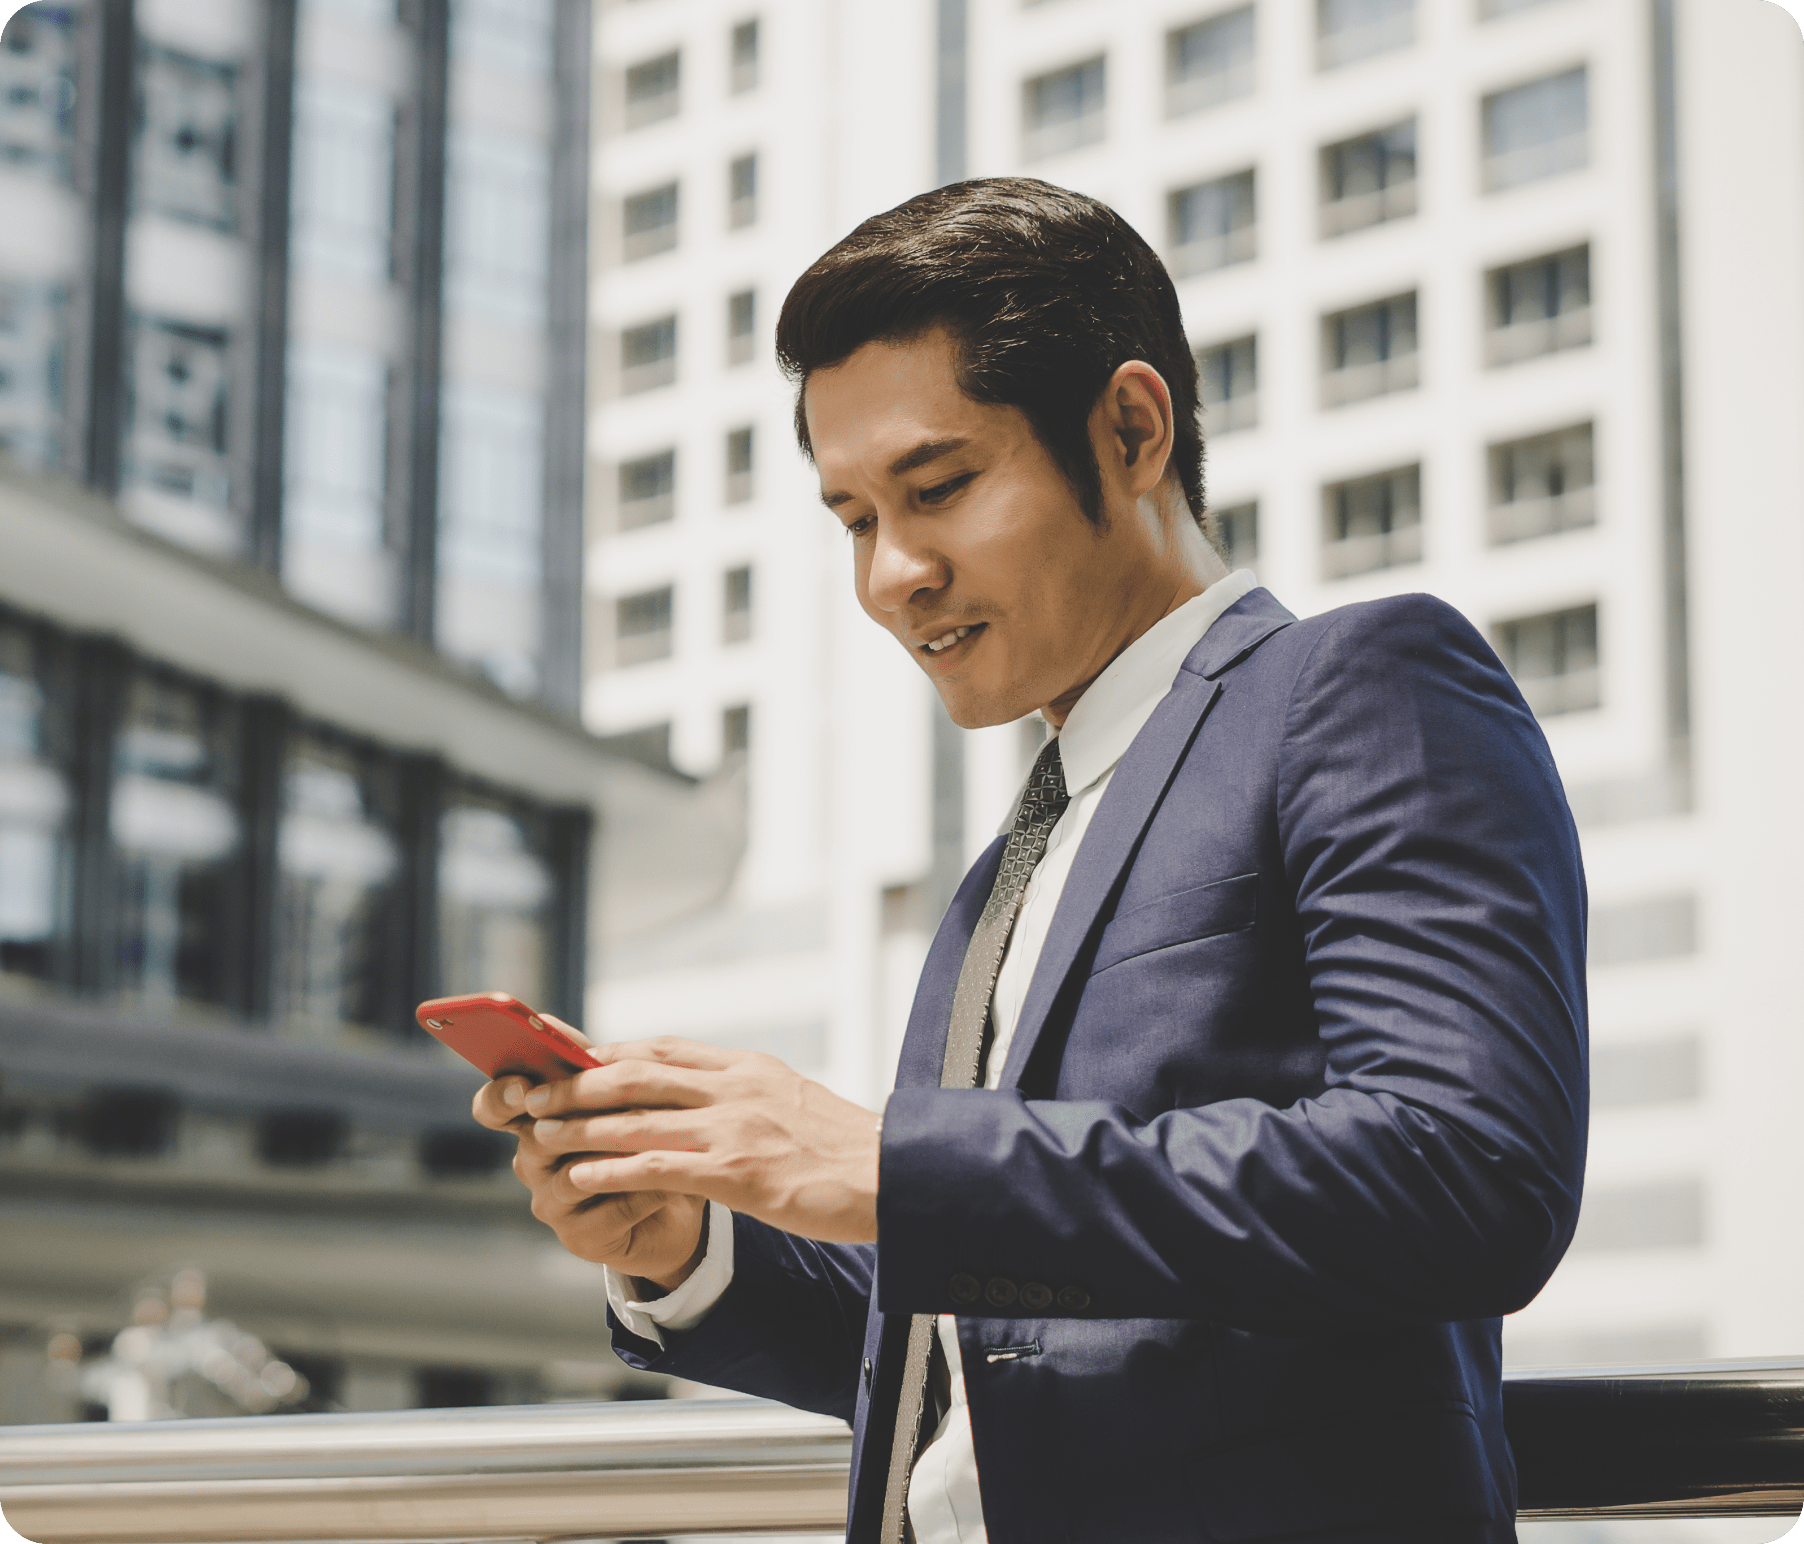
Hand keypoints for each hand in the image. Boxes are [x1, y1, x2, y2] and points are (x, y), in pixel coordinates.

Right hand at [472, 1058, 708, 1290]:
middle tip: (596, 1113)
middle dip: (567, 1124)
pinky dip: (644, 1192)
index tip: (522, 1086)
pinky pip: (609, 1211)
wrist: (677, 1197)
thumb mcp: (615, 1094)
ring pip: (572, 1177)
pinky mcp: (581, 1238)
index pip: (493, 1106)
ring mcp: (553, 1204)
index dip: (500, 1096)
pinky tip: (674, 1182)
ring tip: (656, 1143)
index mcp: (534, 1121)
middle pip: (534, 1141)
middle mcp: (533, 1163)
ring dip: (616, 1158)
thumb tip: (546, 1022)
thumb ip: (583, 1063)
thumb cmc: (641, 1134)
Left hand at [521, 1037, 880, 1244]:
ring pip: (636, 1117)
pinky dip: (611, 1168)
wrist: (895, 1176)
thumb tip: (705, 1096)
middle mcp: (735, 1089)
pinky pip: (657, 1166)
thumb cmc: (847, 1150)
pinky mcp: (737, 1172)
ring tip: (541, 1130)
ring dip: (581, 1123)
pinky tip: (580, 1175)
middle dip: (578, 1080)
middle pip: (637, 1073)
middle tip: (536, 1089)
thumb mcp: (793, 1101)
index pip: (664, 1049)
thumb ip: (747, 1094)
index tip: (570, 1056)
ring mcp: (734, 1128)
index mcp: (749, 1068)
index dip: (609, 1051)